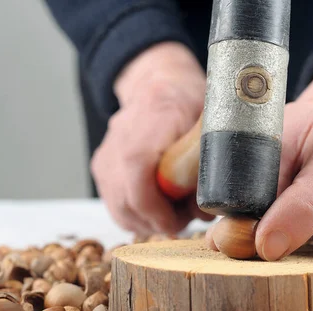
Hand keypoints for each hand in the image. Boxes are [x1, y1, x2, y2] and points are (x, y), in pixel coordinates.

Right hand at [91, 42, 212, 237]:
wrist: (157, 84)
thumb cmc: (189, 104)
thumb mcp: (211, 124)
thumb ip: (210, 161)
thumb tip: (210, 206)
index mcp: (153, 119)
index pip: (138, 168)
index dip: (156, 206)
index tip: (178, 221)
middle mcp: (121, 137)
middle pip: (126, 199)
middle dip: (157, 222)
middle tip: (183, 221)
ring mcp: (107, 155)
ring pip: (119, 209)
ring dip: (148, 223)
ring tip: (174, 216)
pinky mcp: (102, 169)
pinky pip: (115, 206)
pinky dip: (137, 218)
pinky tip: (158, 212)